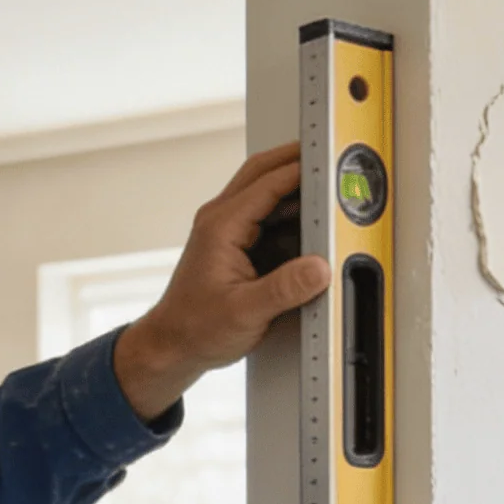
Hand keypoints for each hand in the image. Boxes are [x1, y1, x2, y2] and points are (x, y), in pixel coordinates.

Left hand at [111, 143, 332, 419]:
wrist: (172, 345)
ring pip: (262, 188)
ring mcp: (225, 228)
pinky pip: (264, 212)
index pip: (267, 182)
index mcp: (221, 226)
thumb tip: (318, 268)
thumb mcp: (245, 313)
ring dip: (293, 184)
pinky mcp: (232, 242)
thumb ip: (284, 290)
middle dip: (296, 160)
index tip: (332, 165)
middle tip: (331, 157)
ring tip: (328, 187)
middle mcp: (220, 220)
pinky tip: (309, 219)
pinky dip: (288, 208)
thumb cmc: (195, 329)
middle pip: (262, 171)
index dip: (302, 170)